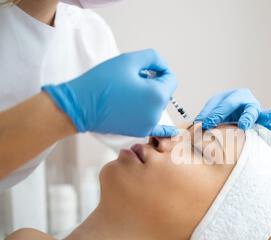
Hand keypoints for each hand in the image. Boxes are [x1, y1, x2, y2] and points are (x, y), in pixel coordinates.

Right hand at [42, 49, 177, 136]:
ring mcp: (149, 124)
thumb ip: (152, 58)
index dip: (159, 70)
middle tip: (130, 81)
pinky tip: (173, 133)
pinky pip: (158, 129)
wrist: (80, 106)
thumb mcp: (129, 60)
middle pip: (164, 92)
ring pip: (157, 105)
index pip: (171, 79)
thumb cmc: (102, 82)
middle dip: (152, 84)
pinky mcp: (139, 131)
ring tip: (126, 93)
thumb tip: (162, 67)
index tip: (143, 69)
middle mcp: (157, 112)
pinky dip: (164, 129)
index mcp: (157, 94)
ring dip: (148, 97)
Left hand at [195, 88, 270, 134]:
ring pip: (265, 116)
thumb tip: (200, 123)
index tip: (207, 124)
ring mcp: (257, 113)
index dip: (217, 114)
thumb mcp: (211, 109)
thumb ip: (207, 115)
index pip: (227, 105)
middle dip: (246, 118)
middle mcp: (249, 102)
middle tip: (243, 126)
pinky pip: (269, 127)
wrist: (227, 114)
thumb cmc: (218, 112)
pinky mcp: (261, 124)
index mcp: (235, 96)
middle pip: (249, 110)